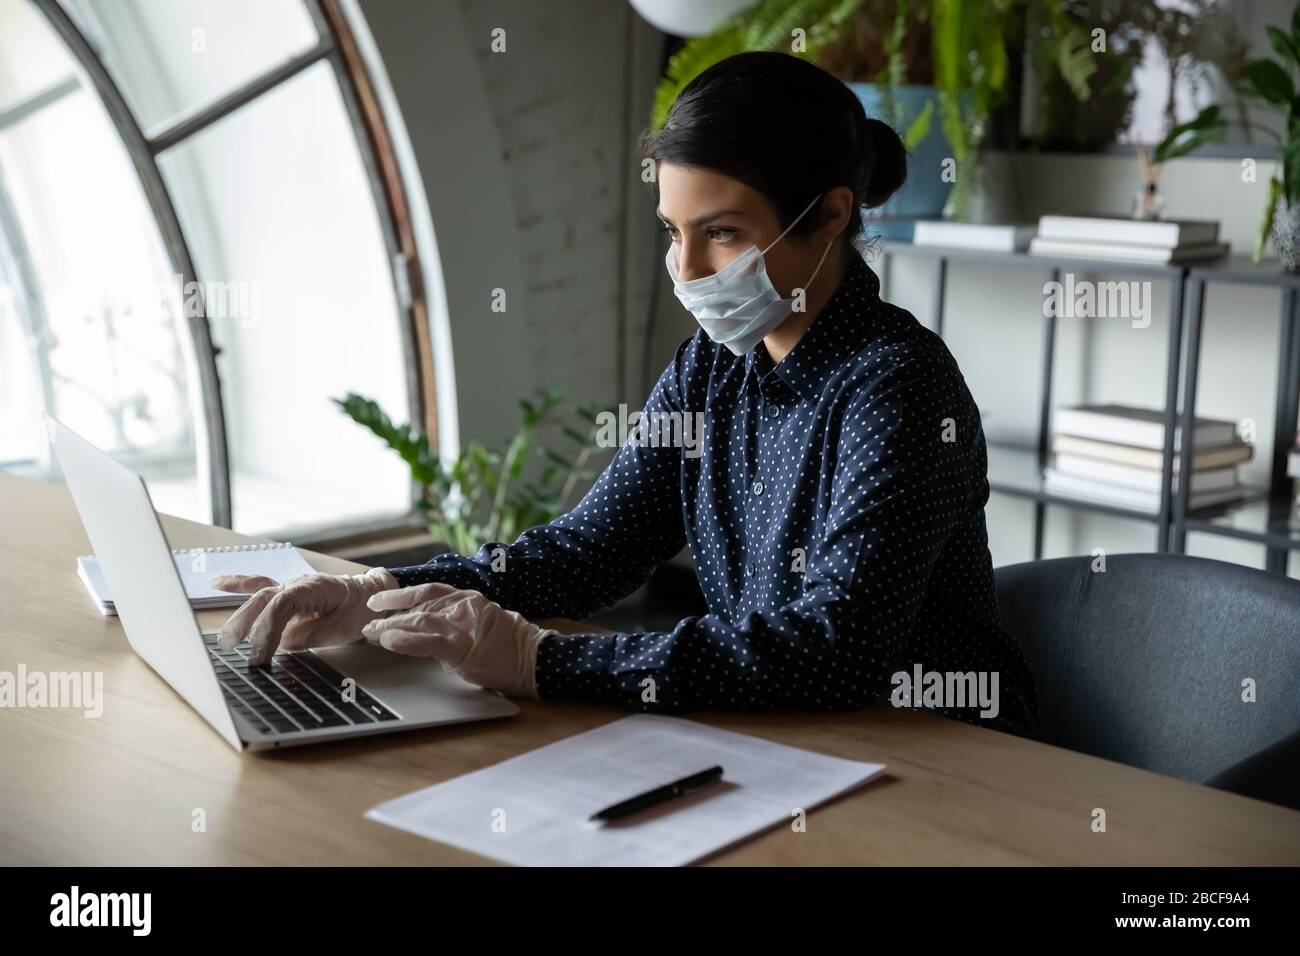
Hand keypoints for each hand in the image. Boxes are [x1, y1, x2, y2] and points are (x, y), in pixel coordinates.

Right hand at [210, 567, 398, 664]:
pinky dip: (238, 584)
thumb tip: (283, 643)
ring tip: (223, 639)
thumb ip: (311, 636)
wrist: (371, 594)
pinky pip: (260, 586)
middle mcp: (297, 583)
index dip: (267, 631)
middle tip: (232, 650)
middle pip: (264, 601)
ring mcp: (290, 586)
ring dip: (240, 617)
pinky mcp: (287, 592)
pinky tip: (216, 584)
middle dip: (246, 625)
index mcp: (313, 588)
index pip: (281, 607)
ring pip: (259, 598)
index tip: (260, 656)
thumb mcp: (342, 628)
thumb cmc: (360, 609)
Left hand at [361, 583, 550, 697]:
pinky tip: (389, 642)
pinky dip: (406, 641)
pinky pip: (428, 642)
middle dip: (390, 612)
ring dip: (391, 627)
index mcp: (468, 599)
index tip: (380, 601)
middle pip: (419, 603)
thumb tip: (429, 626)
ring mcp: (464, 625)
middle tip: (368, 622)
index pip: (428, 590)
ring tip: (371, 634)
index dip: (401, 594)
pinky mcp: (463, 648)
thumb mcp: (482, 623)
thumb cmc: (510, 645)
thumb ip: (457, 621)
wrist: (533, 659)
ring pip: (419, 618)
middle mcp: (464, 605)